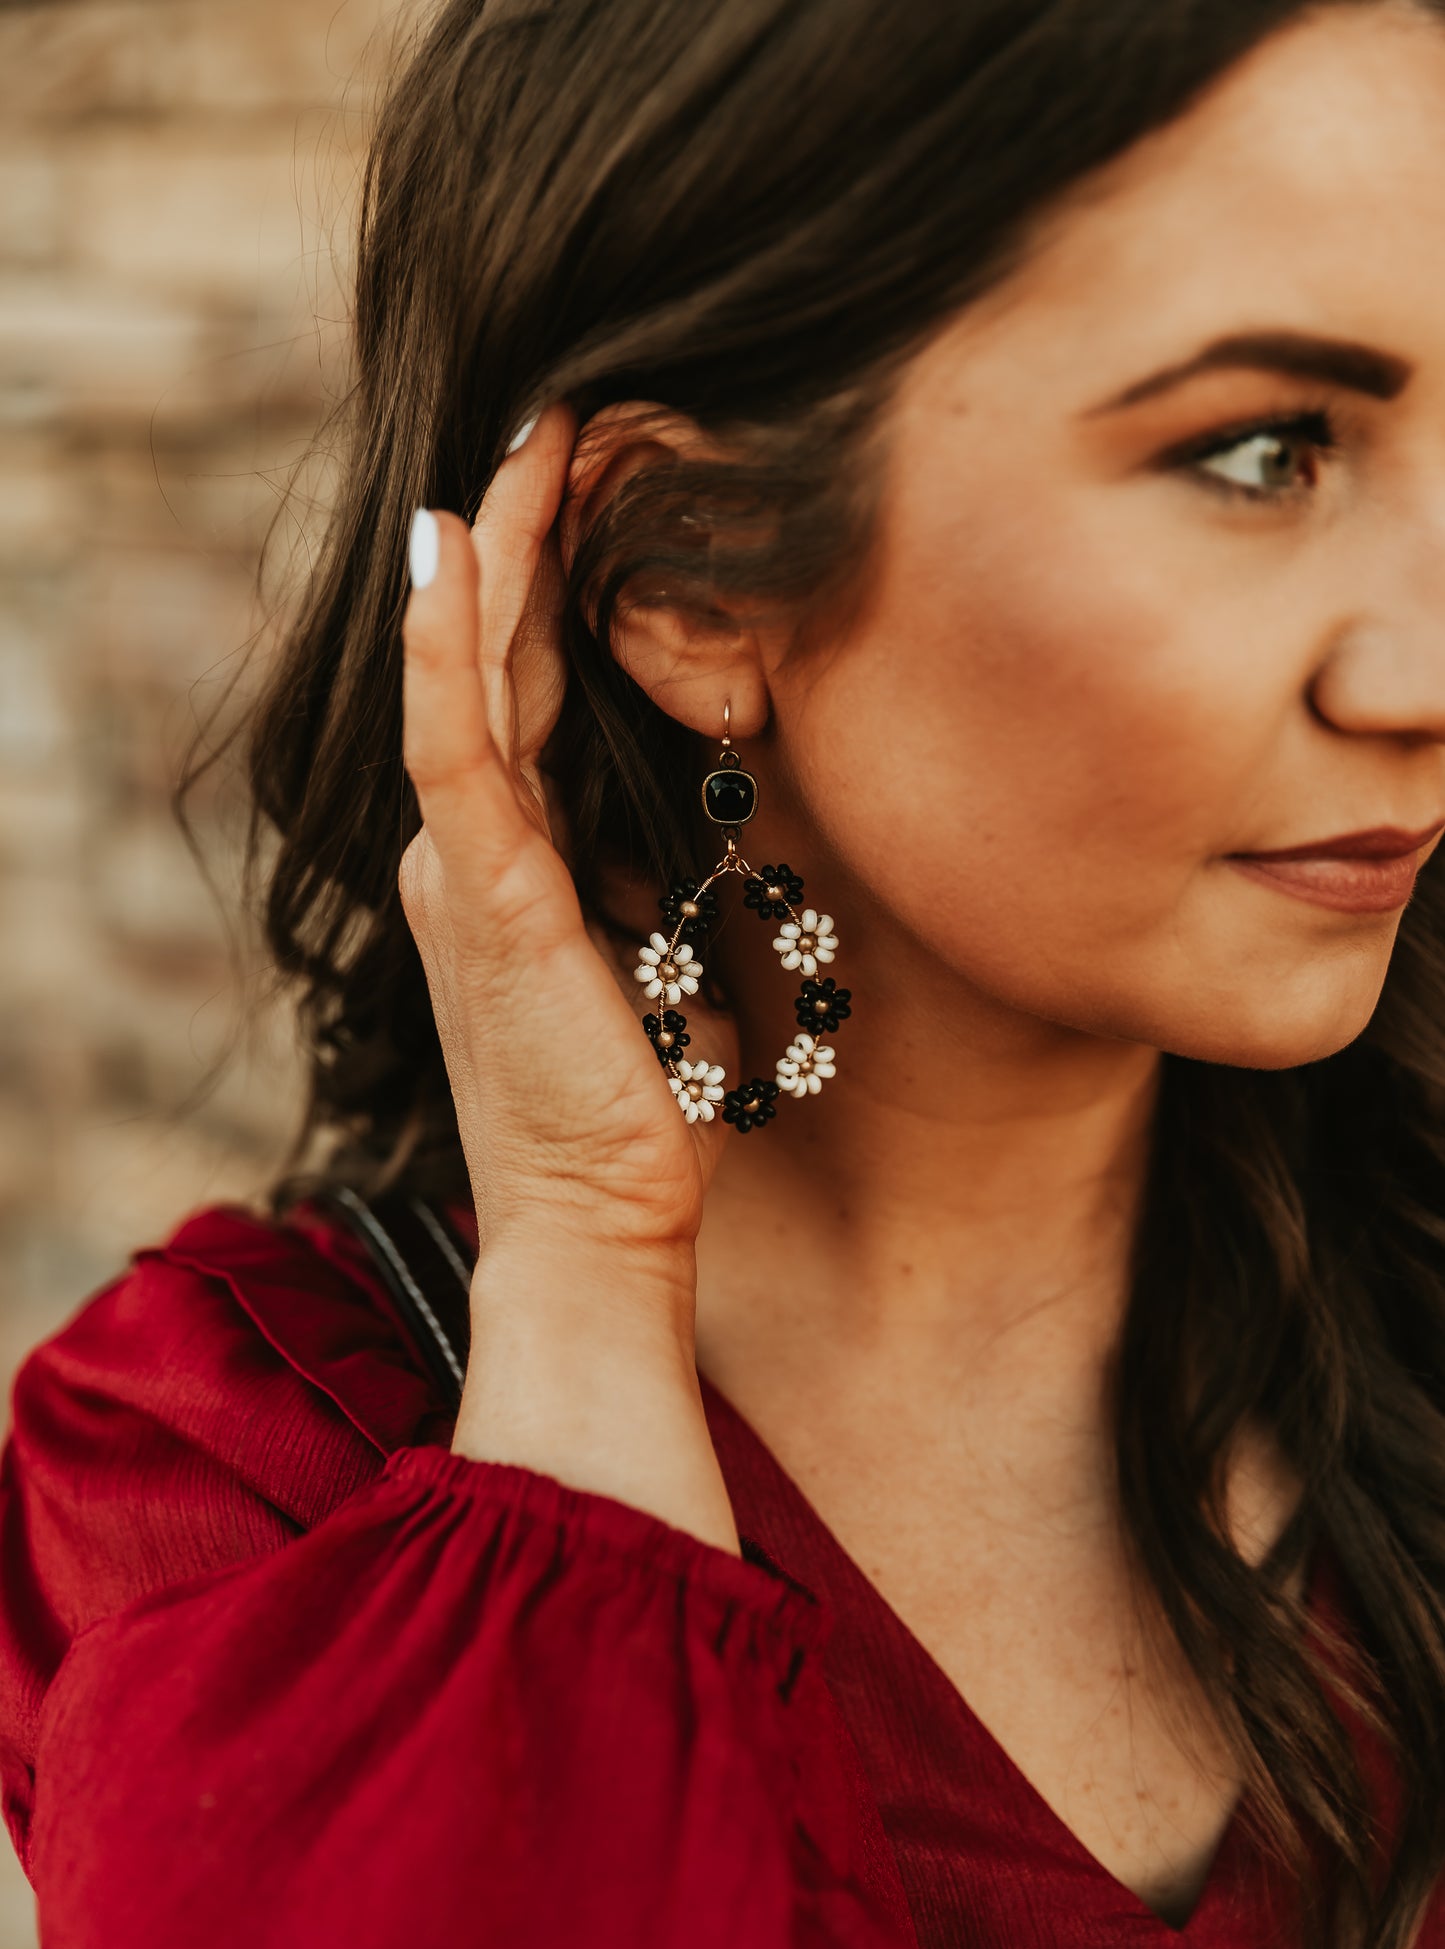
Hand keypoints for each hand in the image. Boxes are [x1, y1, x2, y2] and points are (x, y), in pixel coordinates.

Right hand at [399, 407, 737, 1262]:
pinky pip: (454, 750)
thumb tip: (698, 797)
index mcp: (506, 854)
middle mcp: (465, 846)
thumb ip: (644, 865)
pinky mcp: (483, 899)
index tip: (597, 478)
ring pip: (468, 676)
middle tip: (566, 415)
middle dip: (527, 532)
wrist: (600, 1214)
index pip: (525, 683)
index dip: (553, 576)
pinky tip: (449, 555)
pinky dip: (444, 650)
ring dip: (493, 553)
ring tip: (520, 443)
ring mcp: (464, 869)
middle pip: (493, 655)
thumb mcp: (652, 950)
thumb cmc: (638, 1098)